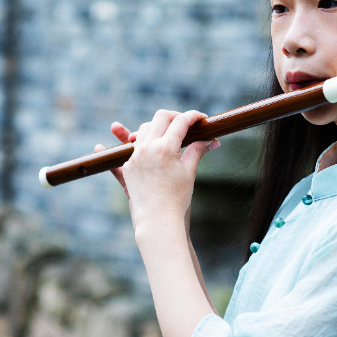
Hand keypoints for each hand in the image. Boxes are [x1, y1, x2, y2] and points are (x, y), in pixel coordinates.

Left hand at [100, 110, 218, 238]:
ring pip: (144, 129)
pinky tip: (125, 143)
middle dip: (174, 116)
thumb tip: (212, 140)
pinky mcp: (128, 167)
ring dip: (156, 127)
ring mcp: (135, 156)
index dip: (193, 116)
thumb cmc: (177, 198)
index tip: (201, 118)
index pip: (181, 122)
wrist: (158, 220)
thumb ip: (198, 151)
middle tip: (185, 123)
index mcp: (165, 148)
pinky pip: (129, 149)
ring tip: (168, 133)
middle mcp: (147, 148)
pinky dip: (136, 143)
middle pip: (160, 117)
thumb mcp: (189, 172)